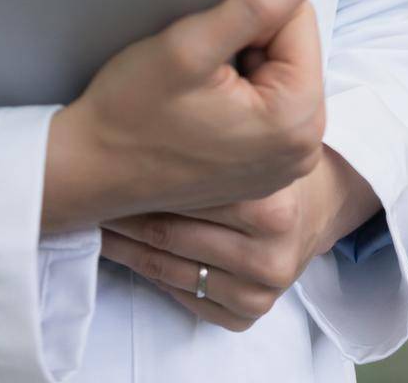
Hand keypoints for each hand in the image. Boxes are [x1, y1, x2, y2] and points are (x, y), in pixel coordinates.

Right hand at [41, 0, 324, 232]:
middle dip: (248, 41)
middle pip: (292, 48)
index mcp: (297, 120)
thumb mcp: (190, 46)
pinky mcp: (266, 168)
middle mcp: (304, 149)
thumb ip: (258, 2)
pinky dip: (238, 90)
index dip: (249, 14)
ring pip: (278, 70)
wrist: (88, 171)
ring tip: (196, 89)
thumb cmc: (129, 114)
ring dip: (241, 63)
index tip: (206, 43)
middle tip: (198, 68)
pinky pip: (268, 102)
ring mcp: (287, 164)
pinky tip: (200, 106)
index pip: (298, 19)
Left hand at [98, 147, 381, 332]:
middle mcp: (270, 252)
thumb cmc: (274, 158)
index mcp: (273, 204)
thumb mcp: (255, 125)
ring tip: (97, 216)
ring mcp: (259, 289)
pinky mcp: (246, 314)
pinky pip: (179, 293)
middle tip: (91, 189)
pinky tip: (124, 245)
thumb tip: (153, 94)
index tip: (104, 162)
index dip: (139, 174)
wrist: (317, 202)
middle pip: (169, 232)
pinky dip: (146, 268)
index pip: (186, 193)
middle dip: (125, 208)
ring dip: (124, 241)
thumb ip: (219, 120)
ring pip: (166, 266)